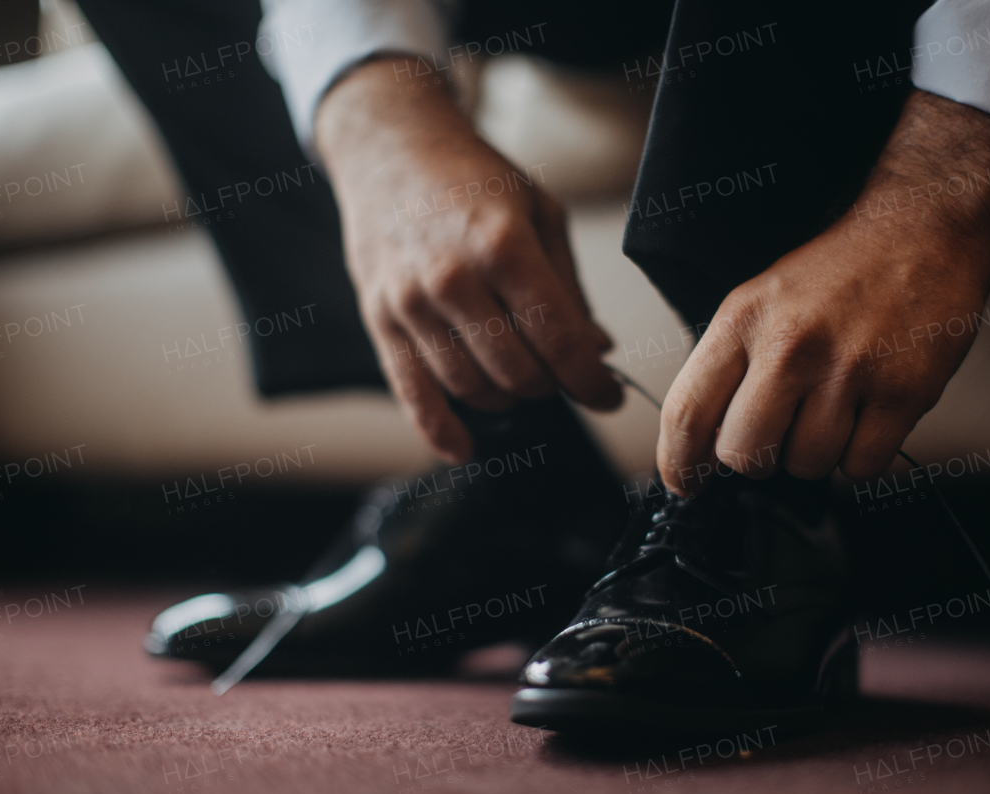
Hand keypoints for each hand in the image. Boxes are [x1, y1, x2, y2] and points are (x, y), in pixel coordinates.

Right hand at [315, 58, 620, 463]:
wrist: (389, 149)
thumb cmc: (474, 178)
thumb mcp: (539, 213)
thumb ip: (568, 288)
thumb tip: (597, 350)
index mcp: (503, 246)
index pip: (560, 341)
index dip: (593, 381)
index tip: (609, 395)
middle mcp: (453, 278)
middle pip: (519, 374)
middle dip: (553, 385)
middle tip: (561, 370)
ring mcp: (411, 303)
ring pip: (474, 388)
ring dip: (509, 397)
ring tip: (520, 373)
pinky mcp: (380, 320)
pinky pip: (412, 394)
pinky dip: (440, 430)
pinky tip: (464, 448)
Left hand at [657, 91, 989, 492]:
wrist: (922, 228)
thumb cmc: (838, 272)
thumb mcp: (761, 300)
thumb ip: (728, 366)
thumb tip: (701, 443)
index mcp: (743, 320)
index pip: (688, 411)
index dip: (678, 461)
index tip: (683, 483)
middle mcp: (790, 346)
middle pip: (743, 453)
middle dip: (756, 457)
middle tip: (777, 431)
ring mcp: (848, 371)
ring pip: (806, 465)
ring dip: (815, 453)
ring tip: (832, 407)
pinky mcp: (902, 392)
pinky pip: (861, 467)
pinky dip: (860, 456)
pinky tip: (865, 416)